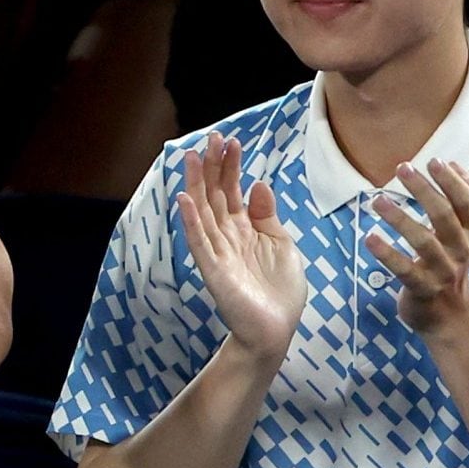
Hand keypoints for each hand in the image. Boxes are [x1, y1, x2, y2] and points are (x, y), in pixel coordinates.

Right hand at [173, 131, 308, 361]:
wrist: (275, 330)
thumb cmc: (280, 291)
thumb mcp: (283, 245)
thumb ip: (268, 216)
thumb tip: (258, 184)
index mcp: (245, 229)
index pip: (233, 190)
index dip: (231, 166)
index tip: (230, 142)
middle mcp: (227, 235)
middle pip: (216, 194)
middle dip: (212, 166)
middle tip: (211, 137)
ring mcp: (217, 251)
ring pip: (203, 210)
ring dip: (196, 183)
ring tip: (191, 156)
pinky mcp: (213, 269)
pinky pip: (199, 241)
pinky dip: (191, 221)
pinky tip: (185, 199)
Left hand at [367, 158, 468, 339]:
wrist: (450, 315)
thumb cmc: (450, 265)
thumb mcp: (465, 234)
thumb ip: (468, 202)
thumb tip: (464, 167)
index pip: (466, 203)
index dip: (452, 182)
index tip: (435, 160)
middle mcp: (459, 250)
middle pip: (445, 216)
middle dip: (425, 190)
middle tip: (403, 168)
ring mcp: (442, 271)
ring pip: (424, 242)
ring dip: (400, 218)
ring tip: (376, 200)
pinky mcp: (422, 289)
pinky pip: (404, 270)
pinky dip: (386, 253)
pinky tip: (369, 237)